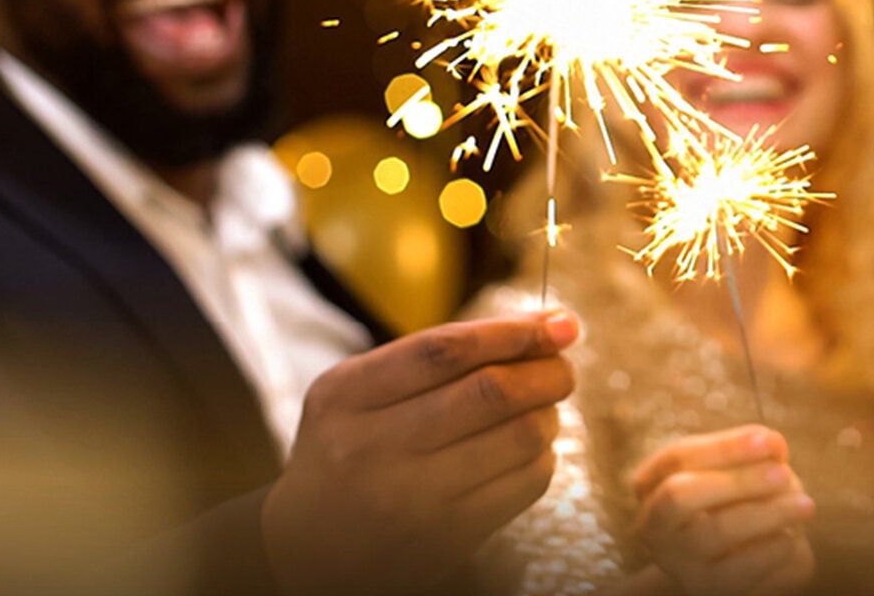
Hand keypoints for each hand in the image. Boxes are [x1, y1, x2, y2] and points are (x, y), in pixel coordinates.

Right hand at [262, 312, 579, 595]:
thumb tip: (549, 325)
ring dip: (549, 414)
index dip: (514, 331)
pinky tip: (530, 449)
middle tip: (564, 368)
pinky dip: (543, 455)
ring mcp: (411, 497)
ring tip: (544, 409)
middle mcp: (372, 446)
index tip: (560, 323)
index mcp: (346, 396)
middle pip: (491, 391)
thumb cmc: (353, 450)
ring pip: (520, 435)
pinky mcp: (448, 537)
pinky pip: (527, 482)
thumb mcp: (360, 395)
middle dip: (547, 370)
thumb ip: (437, 356)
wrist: (309, 549)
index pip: (446, 349)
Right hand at [630, 425, 815, 595]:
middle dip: (736, 480)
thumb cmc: (739, 502)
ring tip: (805, 505)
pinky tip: (791, 537)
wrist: (742, 559)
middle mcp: (655, 525)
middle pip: (681, 495)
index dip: (725, 446)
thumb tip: (773, 446)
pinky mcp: (707, 589)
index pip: (679, 457)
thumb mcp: (742, 472)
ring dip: (767, 513)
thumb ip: (755, 454)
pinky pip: (740, 568)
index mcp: (652, 485)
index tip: (769, 440)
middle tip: (784, 474)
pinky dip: (772, 548)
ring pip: (715, 532)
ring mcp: (677, 561)